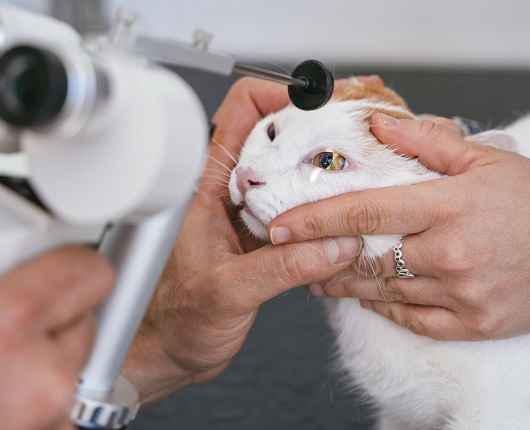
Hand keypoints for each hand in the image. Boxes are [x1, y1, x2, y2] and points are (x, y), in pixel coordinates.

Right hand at [0, 151, 113, 429]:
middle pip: (87, 311)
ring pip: (78, 358)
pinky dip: (38, 387)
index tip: (41, 255)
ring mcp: (43, 420)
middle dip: (50, 300)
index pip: (89, 269)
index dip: (66, 253)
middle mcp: (35, 380)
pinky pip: (65, 401)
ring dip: (44, 347)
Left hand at [121, 77, 384, 405]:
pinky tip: (346, 212)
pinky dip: (324, 206)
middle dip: (316, 128)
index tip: (320, 104)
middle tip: (354, 132)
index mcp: (206, 188)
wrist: (169, 352)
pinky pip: (299, 208)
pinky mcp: (263, 238)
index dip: (279, 95)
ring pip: (290, 171)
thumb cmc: (175, 320)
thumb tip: (336, 244)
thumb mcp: (229, 291)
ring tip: (360, 167)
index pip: (240, 112)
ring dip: (323, 168)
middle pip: (275, 136)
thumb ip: (282, 267)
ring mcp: (247, 214)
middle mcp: (227, 193)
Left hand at [269, 114, 529, 340]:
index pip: (363, 211)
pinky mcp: (473, 324)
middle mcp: (448, 253)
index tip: (279, 224)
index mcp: (446, 207)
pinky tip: (366, 299)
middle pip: (364, 257)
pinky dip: (385, 309)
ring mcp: (460, 293)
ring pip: (383, 291)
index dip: (314, 219)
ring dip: (344, 285)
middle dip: (320, 257)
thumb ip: (427, 142)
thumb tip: (378, 124)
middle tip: (291, 253)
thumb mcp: (487, 160)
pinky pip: (414, 320)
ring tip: (317, 278)